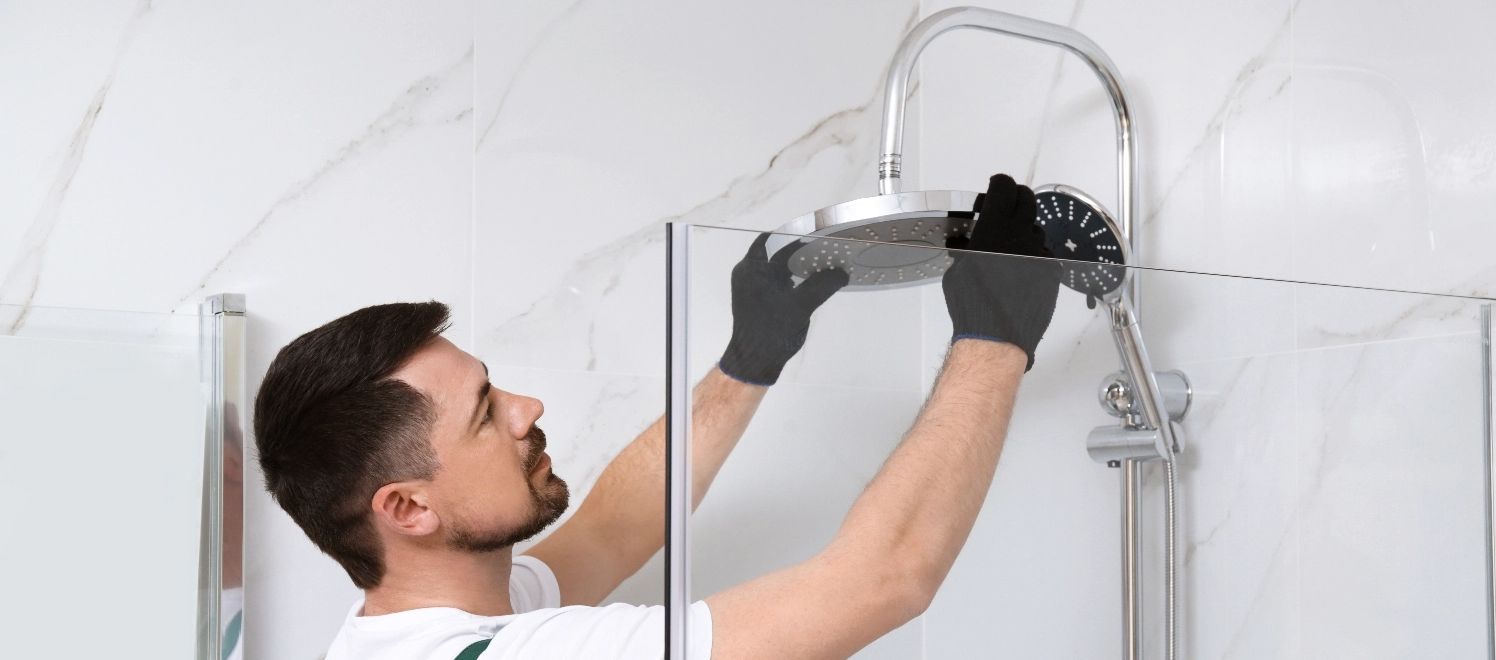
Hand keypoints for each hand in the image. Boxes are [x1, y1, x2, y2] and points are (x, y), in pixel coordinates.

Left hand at [718, 234, 849, 384]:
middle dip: (798, 249)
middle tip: (823, 248)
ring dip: (796, 264)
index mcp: (752, 268)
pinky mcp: (758, 299)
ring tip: (821, 263)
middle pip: (775, 252)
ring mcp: (752, 287)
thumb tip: (842, 272)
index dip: (792, 234)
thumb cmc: (772, 330)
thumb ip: (822, 285)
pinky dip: (793, 278)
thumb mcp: (802, 304)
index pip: (772, 239)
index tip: (814, 233)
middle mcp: (749, 273)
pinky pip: (777, 280)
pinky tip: (810, 281)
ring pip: (777, 267)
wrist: (755, 361)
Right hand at [942, 174, 1061, 370]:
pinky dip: (1032, 256)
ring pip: (1035, 229)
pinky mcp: (1051, 270)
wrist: (997, 335)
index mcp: (995, 228)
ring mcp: (1040, 252)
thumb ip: (967, 248)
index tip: (995, 187)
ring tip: (1009, 248)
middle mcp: (1021, 234)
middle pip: (1027, 200)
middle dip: (1016, 199)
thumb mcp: (958, 269)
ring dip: (1023, 231)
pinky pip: (1043, 254)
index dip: (999, 184)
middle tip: (1006, 206)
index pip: (1005, 188)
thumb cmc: (971, 303)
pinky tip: (1021, 271)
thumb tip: (967, 244)